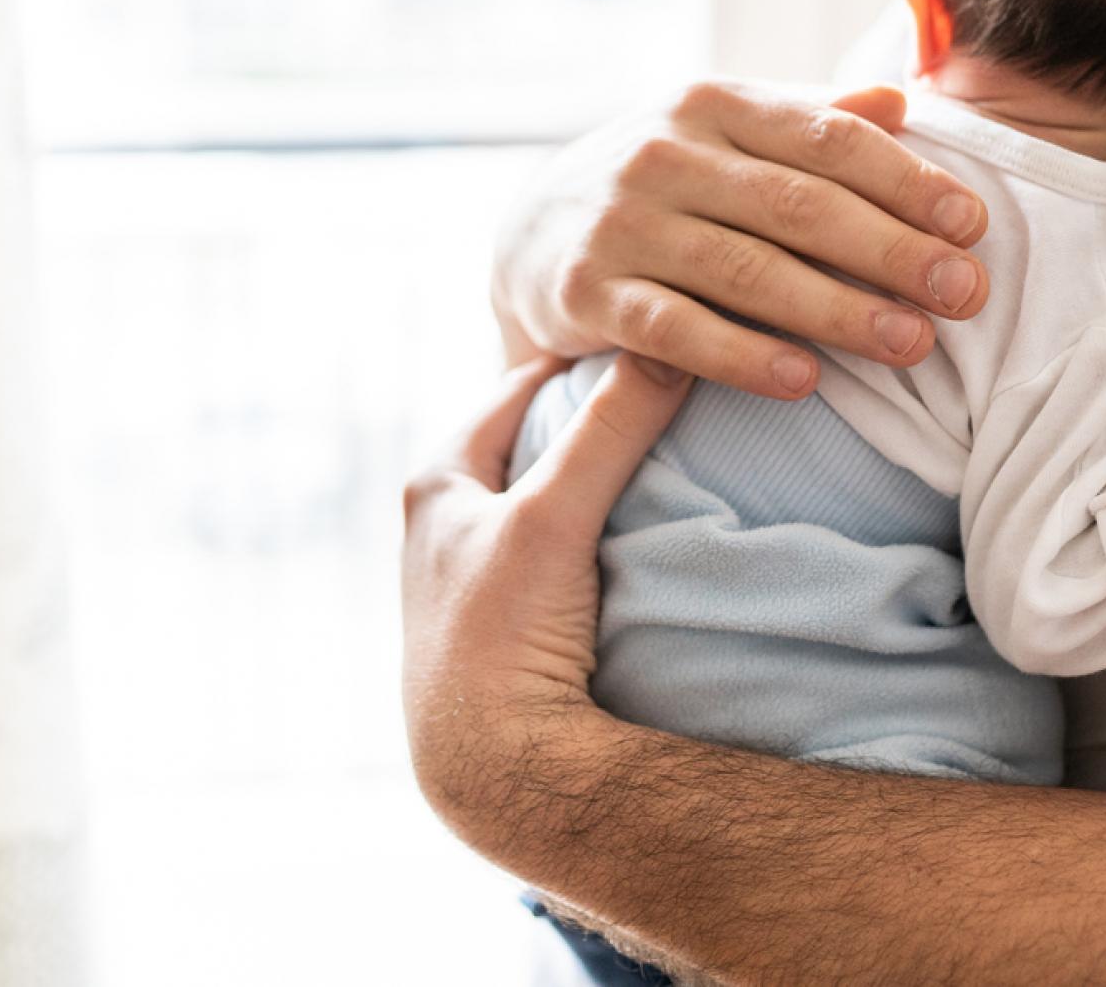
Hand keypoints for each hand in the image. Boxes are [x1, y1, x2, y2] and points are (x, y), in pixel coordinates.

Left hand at [401, 353, 693, 828]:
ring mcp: (476, 574)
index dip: (583, 358)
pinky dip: (598, 530)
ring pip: (549, 497)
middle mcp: (445, 521)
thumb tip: (669, 347)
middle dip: (594, 414)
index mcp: (436, 481)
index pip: (519, 385)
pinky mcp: (507, 621)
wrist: (492, 769)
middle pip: (534, 438)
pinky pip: (562, 549)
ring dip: (597, 477)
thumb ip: (609, 432)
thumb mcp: (553, 518)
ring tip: (666, 453)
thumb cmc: (501, 635)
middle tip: (669, 389)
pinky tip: (640, 533)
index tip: (650, 336)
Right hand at [491, 80, 990, 399]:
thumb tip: (902, 98)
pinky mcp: (585, 293)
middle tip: (966, 293)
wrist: (531, 236)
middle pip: (798, 205)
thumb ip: (811, 121)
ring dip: (836, 310)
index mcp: (714, 104)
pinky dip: (741, 356)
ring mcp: (621, 223)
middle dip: (891, 250)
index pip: (827, 138)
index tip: (972, 225)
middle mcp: (663, 153)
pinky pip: (674, 329)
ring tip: (911, 345)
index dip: (906, 182)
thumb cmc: (666, 189)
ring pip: (745, 270)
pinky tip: (804, 381)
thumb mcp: (727, 137)